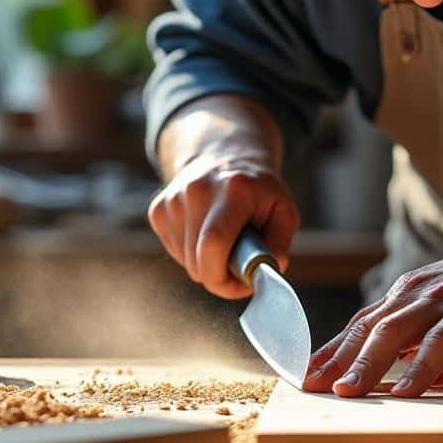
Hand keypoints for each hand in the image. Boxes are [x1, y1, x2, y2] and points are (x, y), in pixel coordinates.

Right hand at [148, 153, 298, 298]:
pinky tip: (204, 233)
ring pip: (184, 260)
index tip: (239, 285)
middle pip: (196, 261)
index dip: (223, 278)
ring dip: (205, 264)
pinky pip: (174, 251)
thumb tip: (266, 273)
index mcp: (233, 189)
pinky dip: (190, 253)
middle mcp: (197, 190)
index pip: (214, 244)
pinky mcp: (158, 208)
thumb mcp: (284, 211)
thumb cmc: (258, 192)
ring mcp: (173, 199)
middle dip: (218, 277)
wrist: (225, 156)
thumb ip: (279, 245)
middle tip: (238, 268)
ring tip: (224, 243)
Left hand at [303, 231, 442, 396]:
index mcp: (409, 294)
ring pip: (392, 334)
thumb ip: (439, 344)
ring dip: (365, 365)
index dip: (332, 349)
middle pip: (365, 329)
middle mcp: (415, 294)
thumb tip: (430, 377)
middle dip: (334, 359)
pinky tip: (405, 392)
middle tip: (307, 386)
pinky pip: (439, 343)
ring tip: (345, 393)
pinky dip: (420, 369)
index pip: (361, 324)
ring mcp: (441, 301)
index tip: (306, 373)